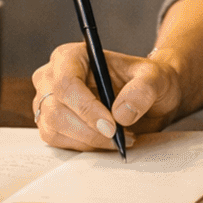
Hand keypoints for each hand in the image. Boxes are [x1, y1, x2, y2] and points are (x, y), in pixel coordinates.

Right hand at [30, 42, 183, 150]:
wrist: (145, 96)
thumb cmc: (145, 80)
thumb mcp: (155, 77)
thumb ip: (143, 89)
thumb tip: (121, 114)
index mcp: (71, 56)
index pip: (66, 83)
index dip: (86, 108)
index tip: (111, 126)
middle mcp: (52, 77)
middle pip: (56, 110)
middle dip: (89, 130)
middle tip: (120, 137)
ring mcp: (47, 101)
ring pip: (54, 129)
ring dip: (88, 141)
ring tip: (119, 137)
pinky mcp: (51, 123)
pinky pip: (57, 142)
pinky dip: (84, 146)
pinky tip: (106, 141)